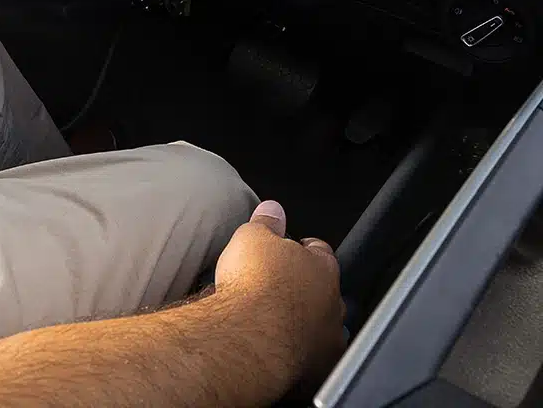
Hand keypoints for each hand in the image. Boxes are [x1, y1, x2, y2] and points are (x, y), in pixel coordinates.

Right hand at [214, 200, 345, 397]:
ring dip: (306, 324)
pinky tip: (282, 351)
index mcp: (321, 267)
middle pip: (325, 291)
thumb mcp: (251, 237)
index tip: (293, 249)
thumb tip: (273, 209)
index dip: (304, 248)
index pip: (320, 251)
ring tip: (280, 323)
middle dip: (306, 289)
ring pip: (323, 328)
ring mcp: (327, 339)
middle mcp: (332, 303)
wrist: (249, 336)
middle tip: (280, 288)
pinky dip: (300, 354)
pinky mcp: (318, 371)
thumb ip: (266, 222)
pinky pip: (312, 360)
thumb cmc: (253, 287)